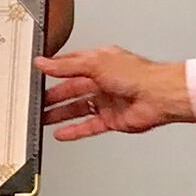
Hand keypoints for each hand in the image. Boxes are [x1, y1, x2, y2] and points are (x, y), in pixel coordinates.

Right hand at [35, 47, 193, 140]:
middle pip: (71, 90)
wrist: (159, 96)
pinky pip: (88, 126)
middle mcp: (102, 81)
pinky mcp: (111, 120)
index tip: (38, 74)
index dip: (54, 70)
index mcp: (99, 62)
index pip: (70, 65)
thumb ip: (67, 65)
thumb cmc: (137, 74)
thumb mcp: (95, 63)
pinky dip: (74, 130)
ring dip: (59, 114)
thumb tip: (45, 62)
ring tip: (42, 119)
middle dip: (53, 96)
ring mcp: (107, 101)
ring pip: (77, 109)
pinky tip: (61, 133)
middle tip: (35, 101)